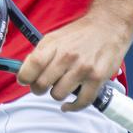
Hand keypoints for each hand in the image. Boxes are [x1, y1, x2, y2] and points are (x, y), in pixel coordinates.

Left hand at [16, 14, 130, 111]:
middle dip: (39, 88)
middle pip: (42, 84)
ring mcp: (83, 68)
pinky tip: (69, 104)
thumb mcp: (55, 37)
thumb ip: (41, 54)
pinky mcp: (97, 78)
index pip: (32, 65)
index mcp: (54, 45)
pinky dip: (72, 107)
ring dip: (57, 94)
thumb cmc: (80, 34)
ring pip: (58, 95)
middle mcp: (67, 56)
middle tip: (44, 85)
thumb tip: (24, 71)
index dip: (24, 77)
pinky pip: (81, 102)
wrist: (108, 26)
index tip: (25, 80)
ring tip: (63, 86)